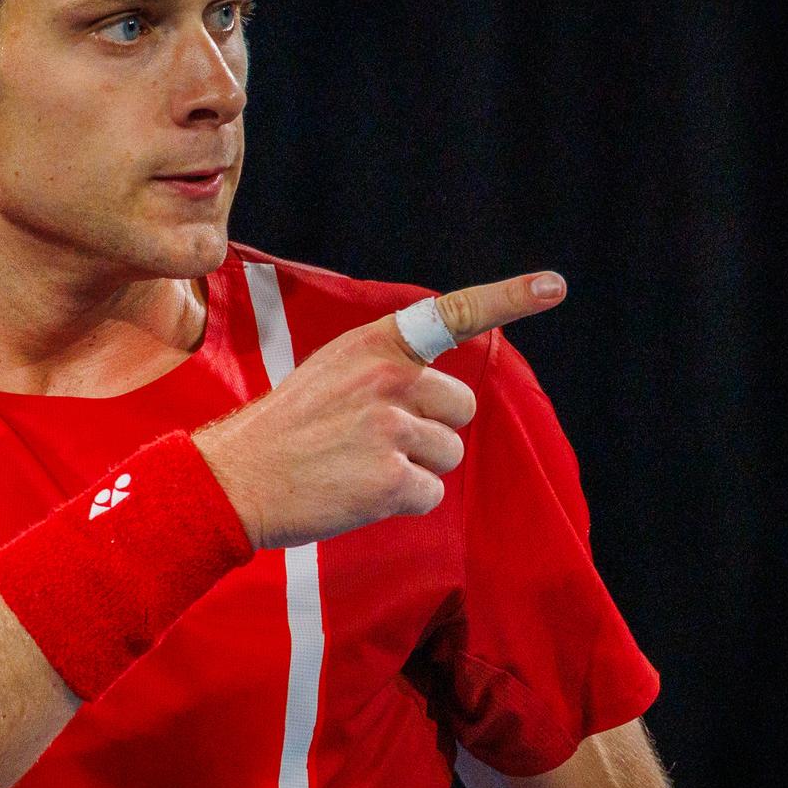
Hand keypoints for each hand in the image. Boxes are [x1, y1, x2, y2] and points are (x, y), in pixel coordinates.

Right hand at [192, 271, 566, 550]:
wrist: (233, 479)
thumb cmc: (285, 431)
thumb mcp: (332, 373)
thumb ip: (386, 369)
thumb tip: (444, 396)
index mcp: (374, 345)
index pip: (452, 314)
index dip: (509, 298)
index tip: (555, 285)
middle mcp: (388, 378)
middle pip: (461, 409)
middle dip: (433, 430)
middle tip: (376, 441)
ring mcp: (389, 428)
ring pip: (447, 455)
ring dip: (413, 470)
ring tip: (357, 466)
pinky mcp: (389, 479)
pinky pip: (429, 495)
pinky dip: (400, 503)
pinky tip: (356, 493)